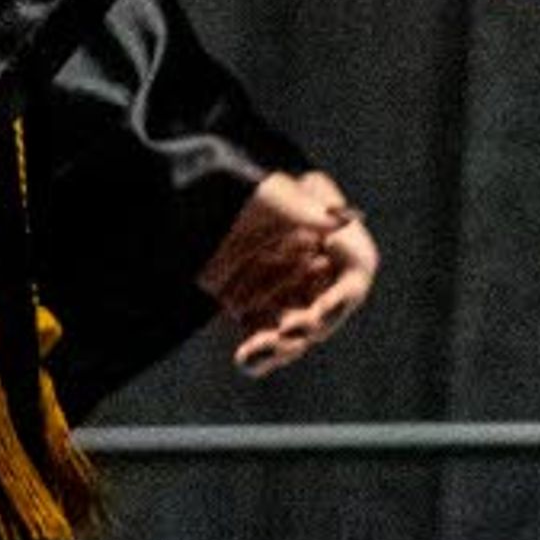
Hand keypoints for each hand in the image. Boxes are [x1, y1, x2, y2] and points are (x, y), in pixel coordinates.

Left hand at [197, 169, 376, 377]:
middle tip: (286, 331)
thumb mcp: (269, 194)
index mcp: (324, 227)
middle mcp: (309, 259)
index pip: (357, 267)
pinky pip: (265, 339)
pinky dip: (259, 355)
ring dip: (283, 347)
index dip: (345, 294)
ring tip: (253, 351)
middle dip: (310, 326)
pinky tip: (244, 358)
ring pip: (299, 331)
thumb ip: (306, 209)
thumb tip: (344, 219)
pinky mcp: (251, 306)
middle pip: (329, 308)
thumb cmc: (229, 182)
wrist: (182, 198)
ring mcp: (281, 285)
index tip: (322, 311)